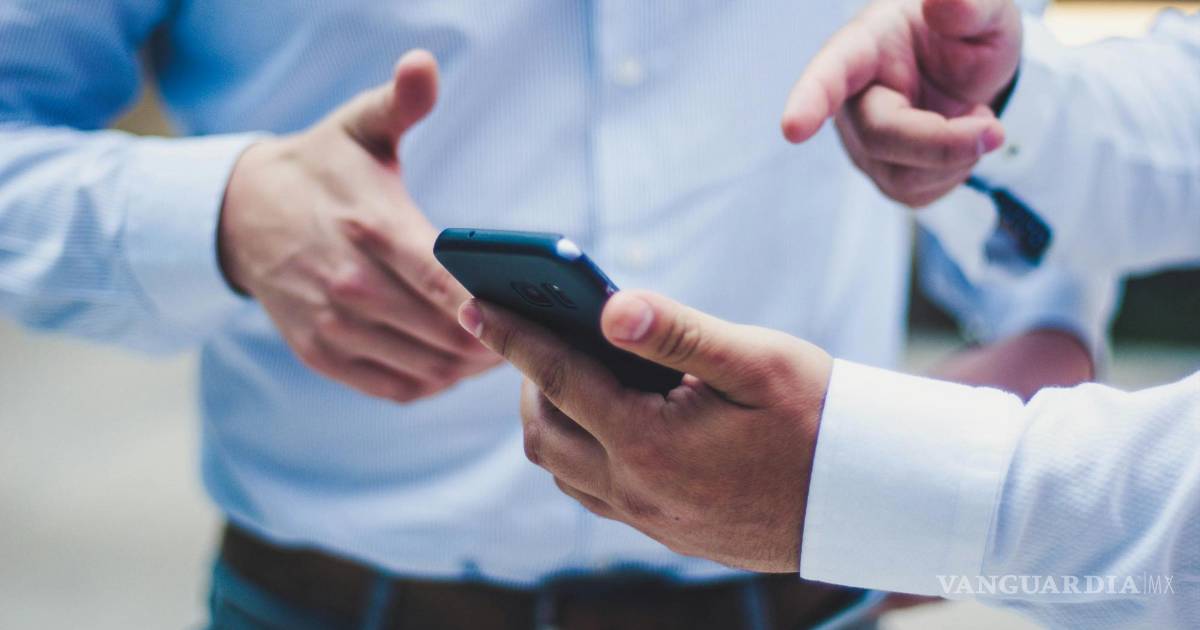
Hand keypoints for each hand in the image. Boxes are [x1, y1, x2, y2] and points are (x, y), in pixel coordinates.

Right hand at [218, 50, 497, 401]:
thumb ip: (400, 102)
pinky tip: (455, 366)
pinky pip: (395, 388)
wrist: (241, 214)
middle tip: (533, 334)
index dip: (490, 307)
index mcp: (371, 227)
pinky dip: (434, 383)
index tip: (530, 313)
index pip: (444, 282)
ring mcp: (333, 325)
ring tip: (503, 350)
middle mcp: (350, 283)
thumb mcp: (359, 126)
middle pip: (444, 333)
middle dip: (496, 340)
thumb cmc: (321, 169)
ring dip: (470, 367)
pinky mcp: (321, 353)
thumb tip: (423, 65)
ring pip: (426, 367)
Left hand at [458, 290, 832, 571]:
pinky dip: (579, 451)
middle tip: (533, 333)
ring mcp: (649, 519)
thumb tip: (609, 306)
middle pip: (544, 432)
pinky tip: (604, 419)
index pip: (558, 379)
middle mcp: (637, 490)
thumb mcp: (755, 360)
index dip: (511, 337)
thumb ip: (677, 331)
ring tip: (564, 372)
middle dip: (526, 380)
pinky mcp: (666, 532)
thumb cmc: (818, 417)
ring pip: (563, 469)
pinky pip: (594, 493)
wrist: (866, 497)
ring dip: (550, 419)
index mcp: (650, 443)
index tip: (472, 304)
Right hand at [782, 0, 1022, 206]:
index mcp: (864, 46)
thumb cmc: (966, 35)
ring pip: (901, 174)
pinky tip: (960, 141)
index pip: (830, 73)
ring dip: (956, 157)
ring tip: (976, 117)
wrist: (969, 72)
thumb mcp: (986, 13)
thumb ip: (970, 5)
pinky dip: (955, 172)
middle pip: (881, 135)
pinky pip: (917, 193)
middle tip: (995, 131)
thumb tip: (944, 1)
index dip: (810, 100)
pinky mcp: (884, 174)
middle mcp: (851, 99)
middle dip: (942, 143)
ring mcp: (862, 143)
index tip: (793, 129)